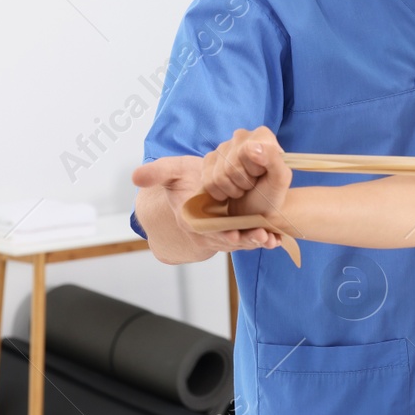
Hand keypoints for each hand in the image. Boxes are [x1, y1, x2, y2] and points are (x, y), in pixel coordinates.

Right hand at [131, 148, 281, 254]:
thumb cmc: (184, 180)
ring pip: (243, 240)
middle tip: (261, 237)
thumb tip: (136, 176)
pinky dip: (264, 239)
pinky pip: (252, 236)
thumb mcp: (172, 173)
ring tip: (271, 240)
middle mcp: (210, 230)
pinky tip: (278, 239)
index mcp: (193, 220)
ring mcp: (226, 232)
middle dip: (245, 240)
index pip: (206, 231)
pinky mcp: (239, 229)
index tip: (232, 235)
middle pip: (229, 238)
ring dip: (257, 241)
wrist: (196, 187)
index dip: (220, 234)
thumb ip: (157, 173)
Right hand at [199, 126, 295, 242]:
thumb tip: (252, 146)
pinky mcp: (209, 161)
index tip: (262, 173)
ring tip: (244, 187)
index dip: (254, 170)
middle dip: (244, 181)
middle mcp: (240, 136)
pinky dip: (220, 193)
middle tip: (253, 183)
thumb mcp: (280, 179)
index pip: (246, 151)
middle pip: (231, 166)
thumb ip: (273, 159)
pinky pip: (207, 182)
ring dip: (233, 189)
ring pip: (219, 176)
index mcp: (261, 135)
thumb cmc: (271, 192)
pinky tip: (231, 189)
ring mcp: (222, 148)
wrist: (257, 209)